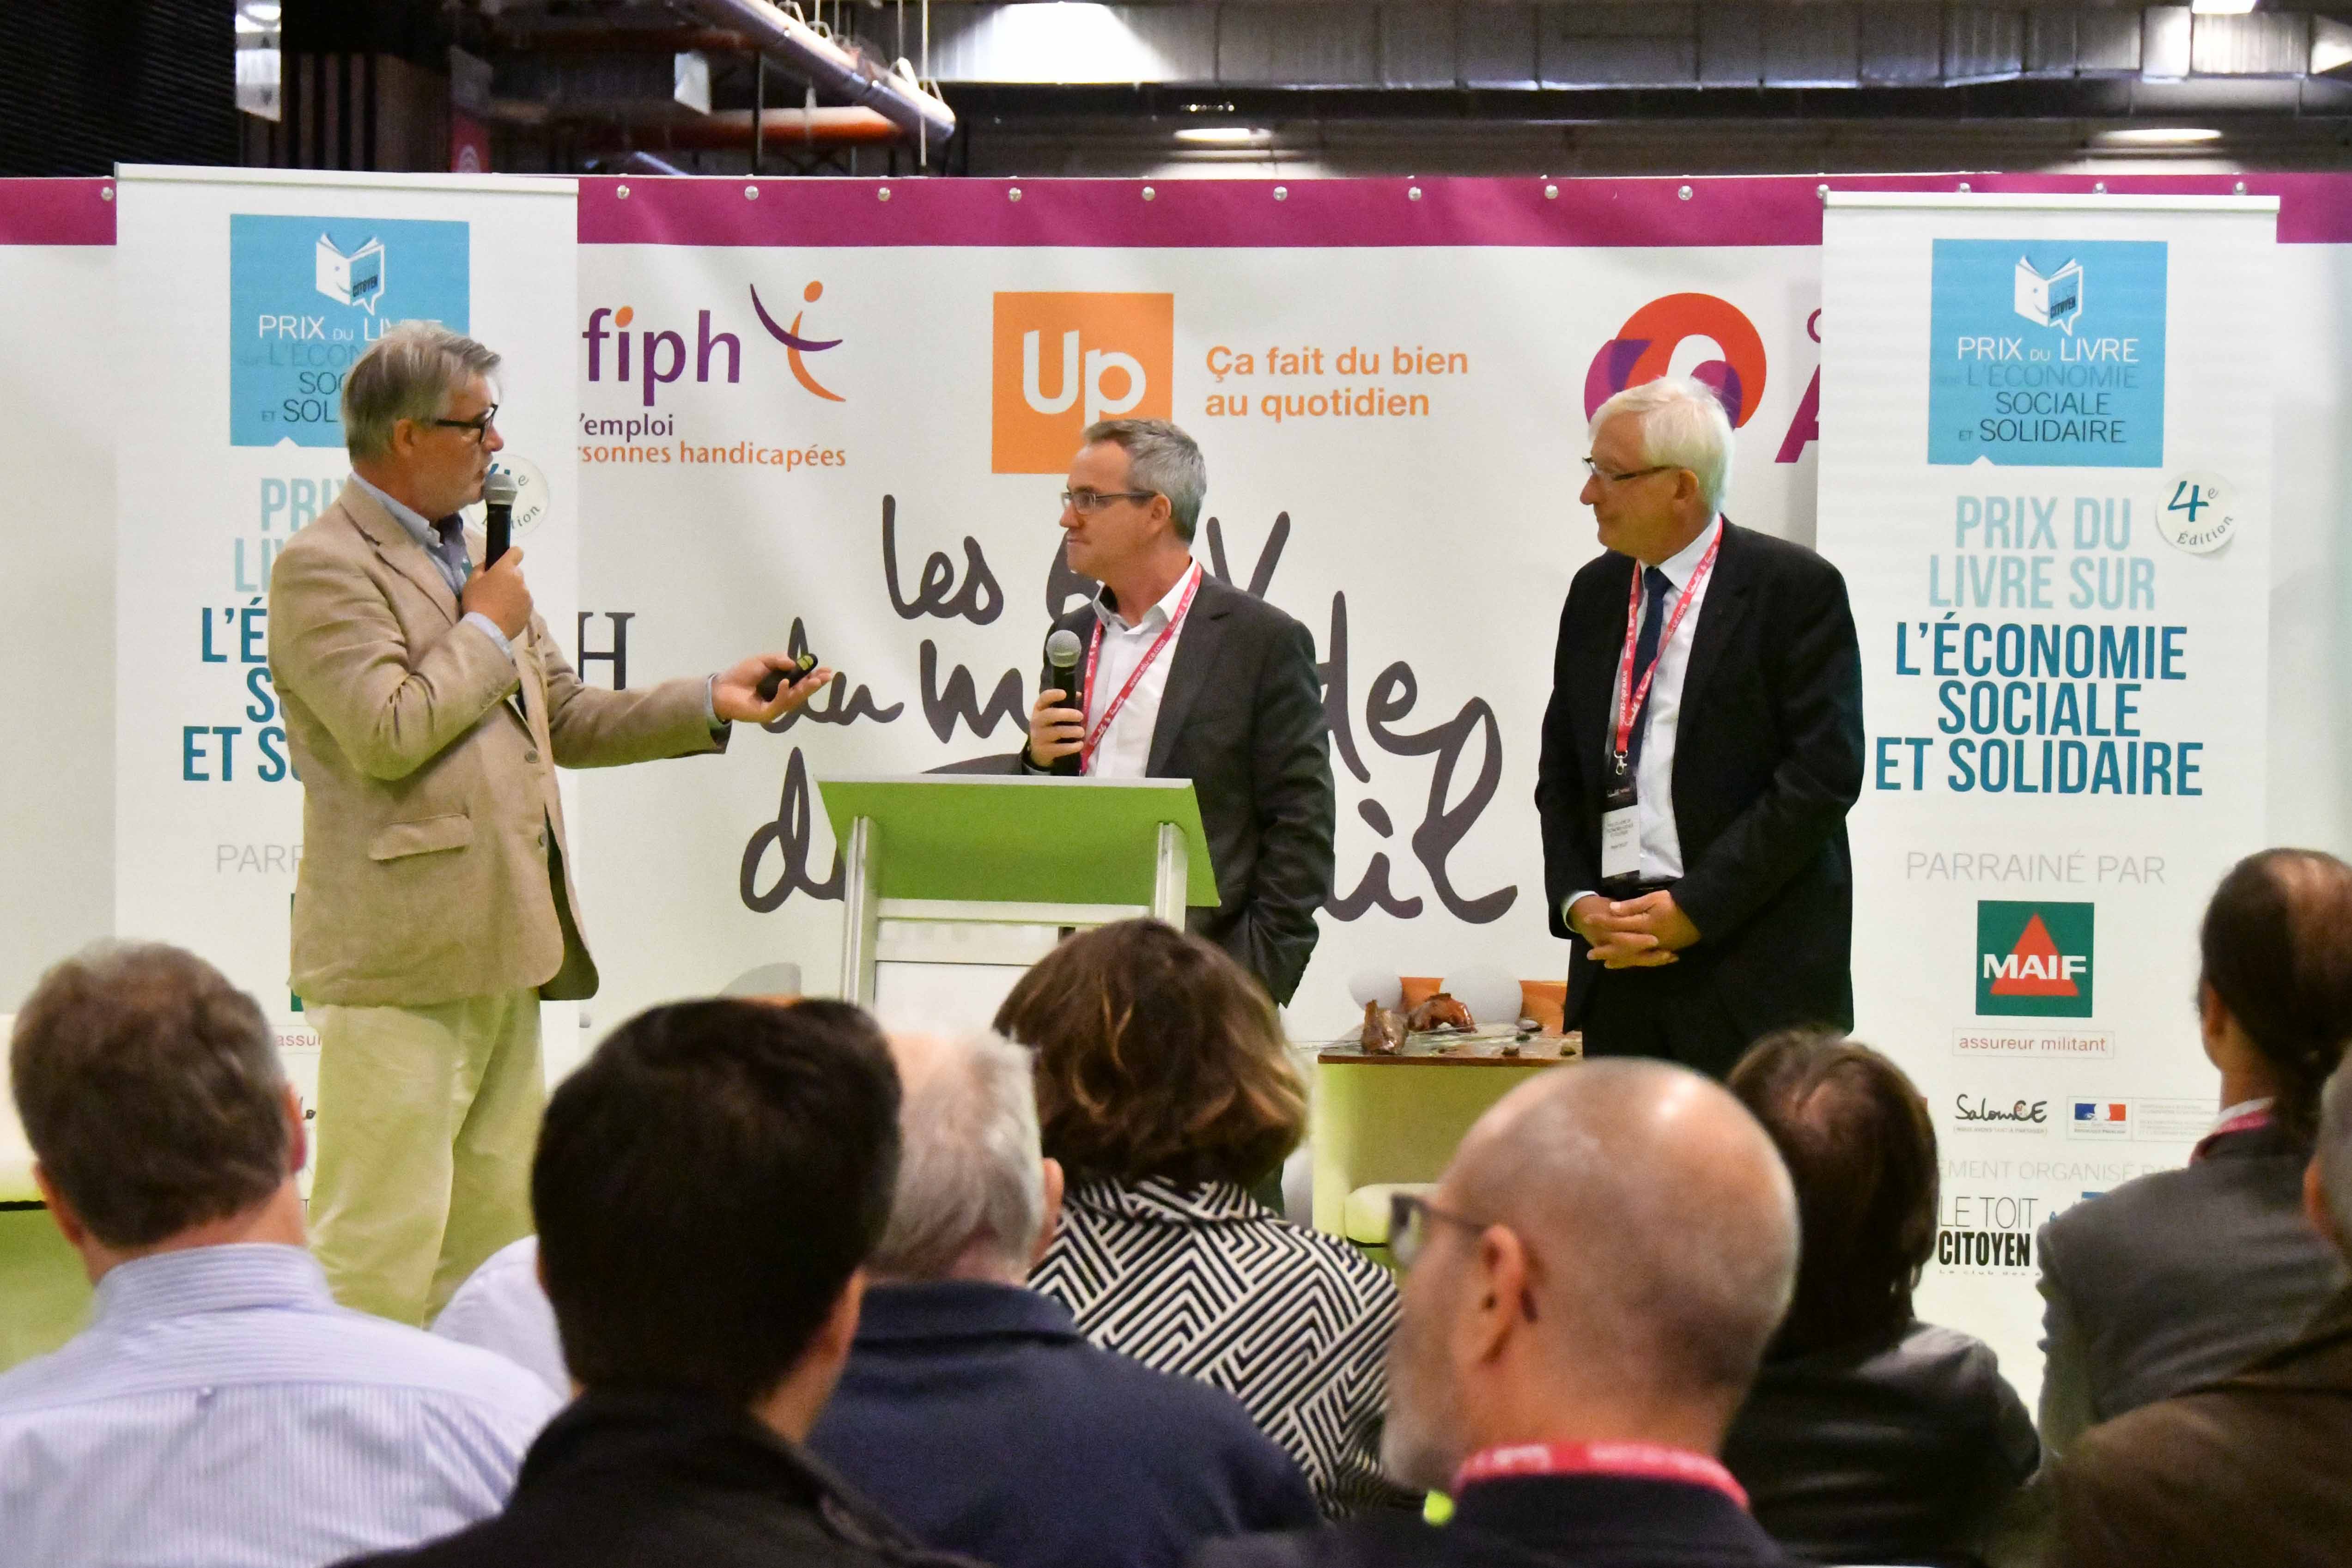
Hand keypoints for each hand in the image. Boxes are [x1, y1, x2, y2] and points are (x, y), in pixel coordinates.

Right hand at [460, 547, 531, 638]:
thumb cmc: (476, 602)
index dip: (511, 555)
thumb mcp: (471, 582)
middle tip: (495, 590)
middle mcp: (520, 579)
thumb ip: (481, 568)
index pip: (517, 552)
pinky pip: (523, 602)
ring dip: (513, 593)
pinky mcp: (529, 609)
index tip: (504, 563)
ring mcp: (527, 595)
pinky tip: (505, 614)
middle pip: (516, 573)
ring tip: (499, 605)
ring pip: (520, 589)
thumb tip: (488, 565)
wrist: (487, 630)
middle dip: (508, 578)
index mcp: (506, 569)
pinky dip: (516, 605)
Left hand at [714, 653, 833, 723]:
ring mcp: (775, 707)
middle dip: (815, 684)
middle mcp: (780, 697)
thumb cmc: (740, 674)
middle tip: (827, 676)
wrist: (721, 688)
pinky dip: (783, 693)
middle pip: (801, 692)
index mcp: (781, 685)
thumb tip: (794, 663)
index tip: (827, 670)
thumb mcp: (761, 661)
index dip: (814, 676)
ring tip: (816, 680)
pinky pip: (779, 704)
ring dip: (805, 689)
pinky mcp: (766, 714)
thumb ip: (778, 660)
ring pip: (794, 699)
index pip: (801, 681)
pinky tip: (786, 683)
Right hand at [1027, 687, 1085, 767]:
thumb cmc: (1050, 727)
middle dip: (1067, 714)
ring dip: (1072, 731)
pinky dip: (1072, 747)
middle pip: (1050, 715)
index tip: (1064, 693)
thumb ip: (1065, 705)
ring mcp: (1039, 737)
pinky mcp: (1044, 750)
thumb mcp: (1053, 715)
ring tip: (1081, 732)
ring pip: (1056, 732)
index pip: (1043, 698)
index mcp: (1040, 709)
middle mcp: (1037, 721)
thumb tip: (1079, 695)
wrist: (1038, 751)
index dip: (1053, 695)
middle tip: (1081, 716)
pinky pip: (1059, 748)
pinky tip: (1079, 744)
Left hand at [1571, 891, 1700, 968]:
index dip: (1601, 922)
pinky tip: (1627, 964)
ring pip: (1632, 957)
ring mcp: (1656, 948)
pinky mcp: (1664, 951)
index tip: (1587, 920)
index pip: (1617, 924)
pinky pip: (1645, 960)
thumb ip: (1633, 905)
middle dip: (1605, 950)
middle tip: (1589, 955)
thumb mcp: (1655, 898)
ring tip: (1605, 963)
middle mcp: (1647, 940)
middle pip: (1621, 946)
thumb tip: (1612, 910)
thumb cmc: (1677, 903)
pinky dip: (1634, 963)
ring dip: (1618, 960)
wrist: (1702, 914)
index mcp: (1643, 924)